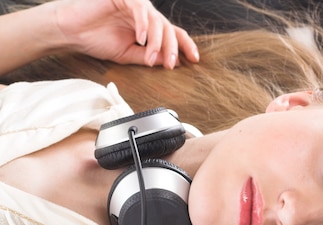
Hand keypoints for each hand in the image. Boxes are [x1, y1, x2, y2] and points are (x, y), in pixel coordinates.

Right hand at [51, 0, 198, 68]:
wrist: (71, 31)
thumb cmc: (96, 39)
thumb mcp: (128, 54)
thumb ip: (148, 56)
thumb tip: (168, 62)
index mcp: (148, 27)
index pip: (173, 33)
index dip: (186, 45)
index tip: (194, 60)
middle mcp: (144, 14)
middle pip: (168, 28)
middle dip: (173, 48)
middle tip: (171, 65)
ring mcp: (135, 4)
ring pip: (157, 20)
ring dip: (158, 41)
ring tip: (152, 57)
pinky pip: (140, 9)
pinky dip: (143, 25)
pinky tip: (141, 39)